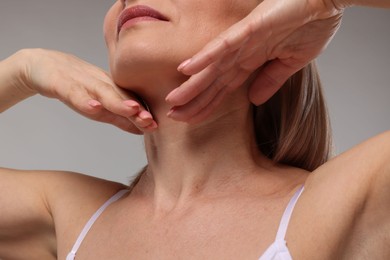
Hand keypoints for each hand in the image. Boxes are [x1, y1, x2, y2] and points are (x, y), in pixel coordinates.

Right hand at [18, 49, 156, 133]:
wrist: (43, 64)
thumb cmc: (77, 85)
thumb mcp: (99, 104)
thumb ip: (119, 117)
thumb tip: (142, 131)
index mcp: (111, 89)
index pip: (130, 101)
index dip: (144, 113)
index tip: (158, 126)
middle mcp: (100, 84)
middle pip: (121, 96)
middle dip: (137, 109)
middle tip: (151, 120)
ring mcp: (82, 83)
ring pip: (102, 92)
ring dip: (117, 101)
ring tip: (132, 110)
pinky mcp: (61, 83)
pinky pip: (74, 92)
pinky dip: (84, 100)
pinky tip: (93, 107)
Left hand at [165, 0, 342, 121]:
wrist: (328, 0)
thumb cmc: (312, 25)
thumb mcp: (291, 62)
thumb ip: (270, 80)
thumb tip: (254, 100)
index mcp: (252, 60)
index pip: (224, 87)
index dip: (206, 104)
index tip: (189, 119)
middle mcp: (243, 52)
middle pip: (213, 80)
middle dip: (193, 100)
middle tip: (172, 115)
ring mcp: (245, 40)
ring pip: (213, 65)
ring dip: (192, 84)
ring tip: (173, 100)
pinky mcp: (251, 27)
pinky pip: (224, 44)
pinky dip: (206, 57)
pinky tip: (187, 69)